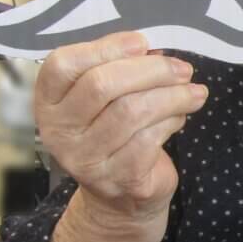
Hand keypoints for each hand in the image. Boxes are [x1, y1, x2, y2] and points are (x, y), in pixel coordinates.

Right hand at [35, 32, 207, 231]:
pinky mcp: (117, 179)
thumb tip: (153, 50)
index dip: (105, 47)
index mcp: (48, 102)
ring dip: (172, 96)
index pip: (63, 64)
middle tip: (182, 69)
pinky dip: (172, 122)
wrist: (119, 199)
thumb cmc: (114, 135)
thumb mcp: (103, 102)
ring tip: (194, 92)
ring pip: (132, 111)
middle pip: (102, 85)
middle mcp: (59, 131)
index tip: (142, 42)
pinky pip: (149, 138)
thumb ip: (116, 71)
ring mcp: (85, 159)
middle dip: (151, 70)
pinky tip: (181, 117)